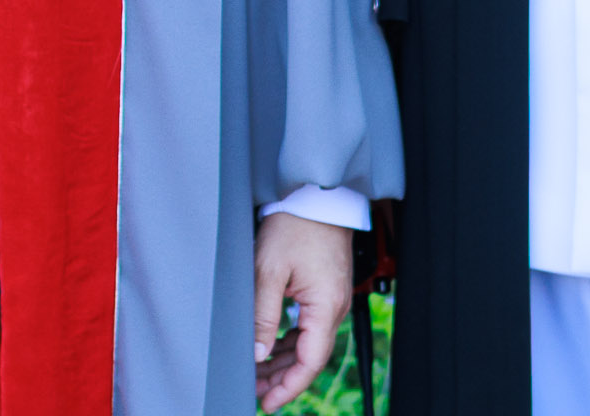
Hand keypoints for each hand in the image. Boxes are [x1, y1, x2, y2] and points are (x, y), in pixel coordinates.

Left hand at [252, 211, 354, 413]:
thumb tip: (258, 354)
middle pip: (310, 357)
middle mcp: (334, 307)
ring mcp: (332, 299)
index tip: (267, 402)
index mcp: (325, 306)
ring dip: (285, 361)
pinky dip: (292, 341)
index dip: (289, 387)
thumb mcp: (268, 271)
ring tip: (259, 373)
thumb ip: (263, 315)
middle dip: (283, 378)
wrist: (313, 195)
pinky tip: (273, 347)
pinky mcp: (325, 290)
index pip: (310, 362)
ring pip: (309, 343)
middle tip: (255, 390)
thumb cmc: (294, 225)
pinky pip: (310, 326)